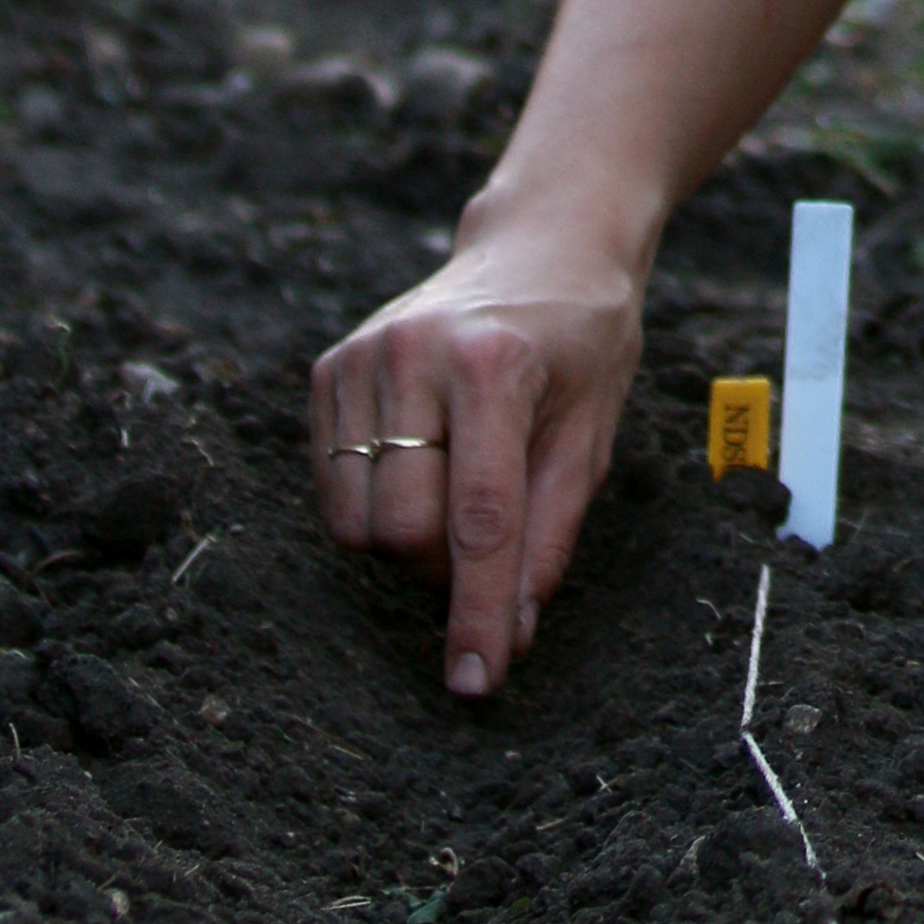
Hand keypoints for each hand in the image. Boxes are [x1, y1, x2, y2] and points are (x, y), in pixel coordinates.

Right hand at [309, 202, 646, 700]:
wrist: (545, 241)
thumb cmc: (583, 338)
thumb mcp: (593, 429)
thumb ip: (550, 535)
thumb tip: (509, 636)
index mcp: (494, 365)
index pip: (480, 520)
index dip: (476, 612)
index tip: (475, 682)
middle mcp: (414, 356)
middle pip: (402, 531)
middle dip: (444, 570)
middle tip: (491, 546)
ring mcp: (362, 358)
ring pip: (355, 521)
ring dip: (406, 544)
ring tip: (461, 495)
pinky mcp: (330, 369)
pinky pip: (331, 489)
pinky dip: (373, 506)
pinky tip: (423, 465)